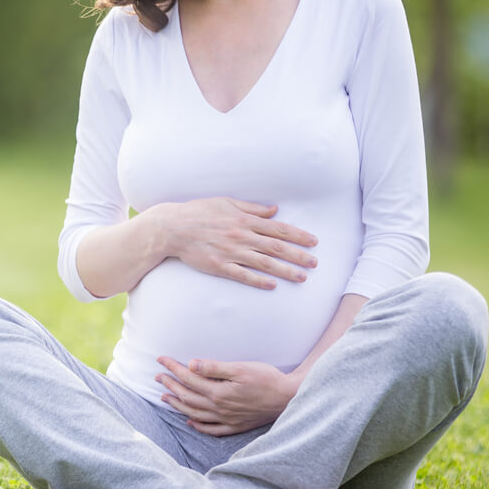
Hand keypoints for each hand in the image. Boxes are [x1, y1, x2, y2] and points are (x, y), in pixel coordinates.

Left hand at [155, 356, 300, 434]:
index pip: (189, 379)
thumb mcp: (240, 368)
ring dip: (178, 405)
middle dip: (170, 386)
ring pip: (195, 414)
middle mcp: (219, 409)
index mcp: (219, 393)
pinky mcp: (236, 426)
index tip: (160, 360)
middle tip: (157, 377)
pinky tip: (190, 421)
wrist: (289, 398)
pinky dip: (198, 426)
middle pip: (188, 397)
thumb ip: (214, 368)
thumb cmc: (266, 378)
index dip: (173, 368)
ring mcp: (227, 420)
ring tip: (164, 397)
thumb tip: (191, 364)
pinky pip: (212, 430)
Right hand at [157, 197, 317, 289]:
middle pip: (276, 247)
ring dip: (285, 271)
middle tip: (315, 263)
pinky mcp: (219, 266)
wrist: (172, 227)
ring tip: (302, 277)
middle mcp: (241, 236)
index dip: (298, 235)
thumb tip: (274, 210)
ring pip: (264, 263)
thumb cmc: (198, 211)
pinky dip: (259, 280)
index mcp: (244, 219)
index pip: (277, 228)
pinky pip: (243, 275)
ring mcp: (231, 252)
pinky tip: (273, 285)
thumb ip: (252, 207)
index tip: (313, 242)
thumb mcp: (226, 202)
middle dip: (298, 255)